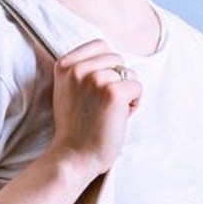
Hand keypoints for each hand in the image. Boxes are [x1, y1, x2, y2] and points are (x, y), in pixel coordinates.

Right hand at [47, 39, 140, 176]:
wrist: (73, 158)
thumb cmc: (76, 129)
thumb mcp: (68, 91)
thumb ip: (82, 70)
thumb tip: (112, 57)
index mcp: (64, 65)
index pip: (101, 45)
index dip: (107, 68)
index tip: (97, 92)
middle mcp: (78, 69)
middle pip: (116, 59)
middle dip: (117, 81)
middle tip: (103, 106)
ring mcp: (95, 79)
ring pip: (129, 73)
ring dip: (126, 94)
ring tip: (110, 113)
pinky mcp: (113, 93)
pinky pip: (137, 87)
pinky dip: (135, 104)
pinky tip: (119, 119)